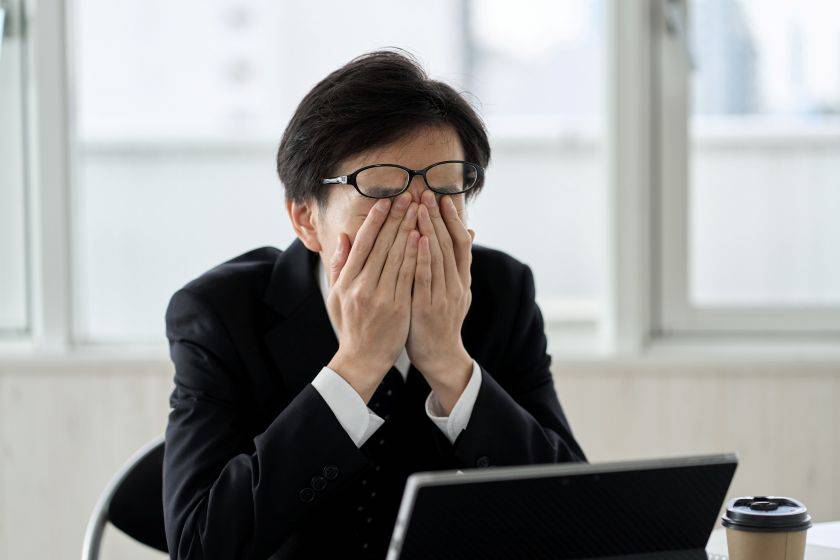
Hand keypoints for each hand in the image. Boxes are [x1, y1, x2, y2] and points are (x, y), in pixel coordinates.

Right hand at [326, 192, 419, 402]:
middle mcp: (362, 286)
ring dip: (409, 229)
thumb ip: (339, 266)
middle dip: (396, 217)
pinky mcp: (398, 308)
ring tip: (419, 209)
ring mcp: (380, 297)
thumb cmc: (350, 326)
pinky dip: (415, 255)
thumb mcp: (336, 296)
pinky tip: (423, 238)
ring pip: (397, 256)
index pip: (362, 243)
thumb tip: (344, 237)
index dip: (375, 220)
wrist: (362, 360)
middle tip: (408, 195)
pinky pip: (409, 276)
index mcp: (347, 281)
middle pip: (382, 244)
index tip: (386, 200)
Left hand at [407, 190, 476, 412]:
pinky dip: (423, 257)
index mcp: (461, 279)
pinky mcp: (429, 307)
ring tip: (420, 207)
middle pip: (450, 244)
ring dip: (429, 229)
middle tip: (428, 192)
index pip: (460, 241)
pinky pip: (426, 278)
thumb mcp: (455, 290)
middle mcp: (457, 284)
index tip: (442, 197)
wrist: (440, 356)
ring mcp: (444, 296)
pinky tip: (417, 238)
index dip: (452, 218)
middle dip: (438, 217)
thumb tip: (470, 231)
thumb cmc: (440, 321)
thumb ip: (459, 263)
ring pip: (439, 256)